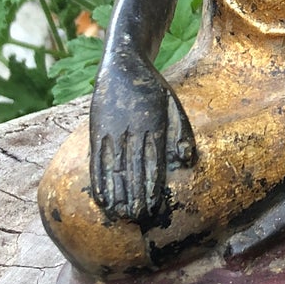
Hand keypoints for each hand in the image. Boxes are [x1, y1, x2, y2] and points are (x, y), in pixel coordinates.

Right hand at [88, 53, 194, 223]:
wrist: (123, 64)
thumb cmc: (153, 89)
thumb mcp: (173, 104)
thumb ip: (181, 131)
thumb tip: (187, 159)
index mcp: (153, 125)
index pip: (152, 163)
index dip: (151, 187)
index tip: (152, 208)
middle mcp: (132, 130)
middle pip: (133, 170)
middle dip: (134, 196)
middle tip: (137, 219)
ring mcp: (112, 130)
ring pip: (114, 167)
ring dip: (116, 194)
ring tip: (119, 215)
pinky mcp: (97, 130)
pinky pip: (97, 160)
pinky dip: (99, 180)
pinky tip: (101, 197)